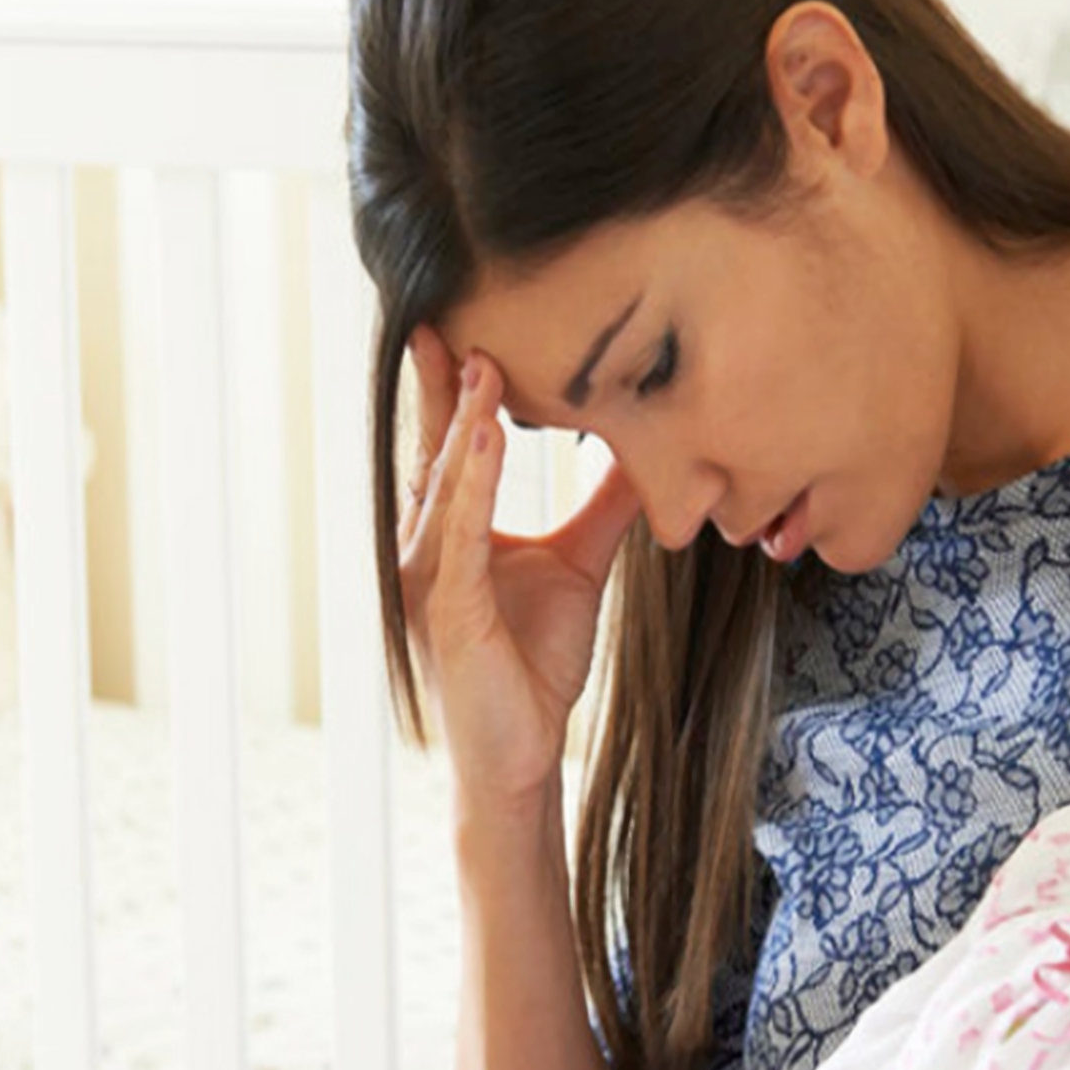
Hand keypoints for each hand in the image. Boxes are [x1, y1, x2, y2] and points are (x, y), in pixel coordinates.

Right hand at [398, 324, 639, 816]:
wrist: (521, 756)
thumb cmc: (534, 665)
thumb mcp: (580, 567)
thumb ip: (602, 509)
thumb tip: (642, 455)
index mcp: (450, 533)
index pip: (450, 446)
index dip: (455, 388)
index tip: (467, 323)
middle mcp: (427, 546)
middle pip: (433, 449)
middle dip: (440, 384)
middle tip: (446, 313)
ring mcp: (430, 577)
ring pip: (444, 482)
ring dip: (460, 420)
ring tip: (478, 360)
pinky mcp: (449, 608)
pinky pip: (461, 534)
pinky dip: (474, 482)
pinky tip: (484, 437)